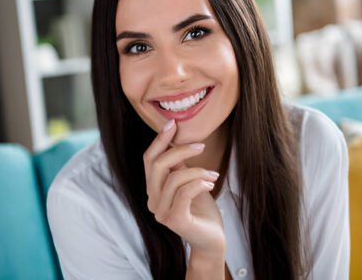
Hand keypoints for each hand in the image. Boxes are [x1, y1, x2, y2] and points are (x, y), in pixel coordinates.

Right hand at [143, 120, 225, 257]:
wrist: (211, 239)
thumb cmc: (201, 208)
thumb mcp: (189, 181)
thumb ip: (178, 165)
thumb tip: (175, 139)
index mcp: (153, 189)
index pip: (149, 159)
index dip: (159, 140)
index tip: (172, 123)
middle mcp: (152, 200)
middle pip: (157, 165)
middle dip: (180, 150)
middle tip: (201, 145)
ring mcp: (161, 212)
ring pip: (174, 178)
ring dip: (198, 170)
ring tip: (213, 174)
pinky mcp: (175, 221)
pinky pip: (184, 192)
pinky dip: (199, 183)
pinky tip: (211, 184)